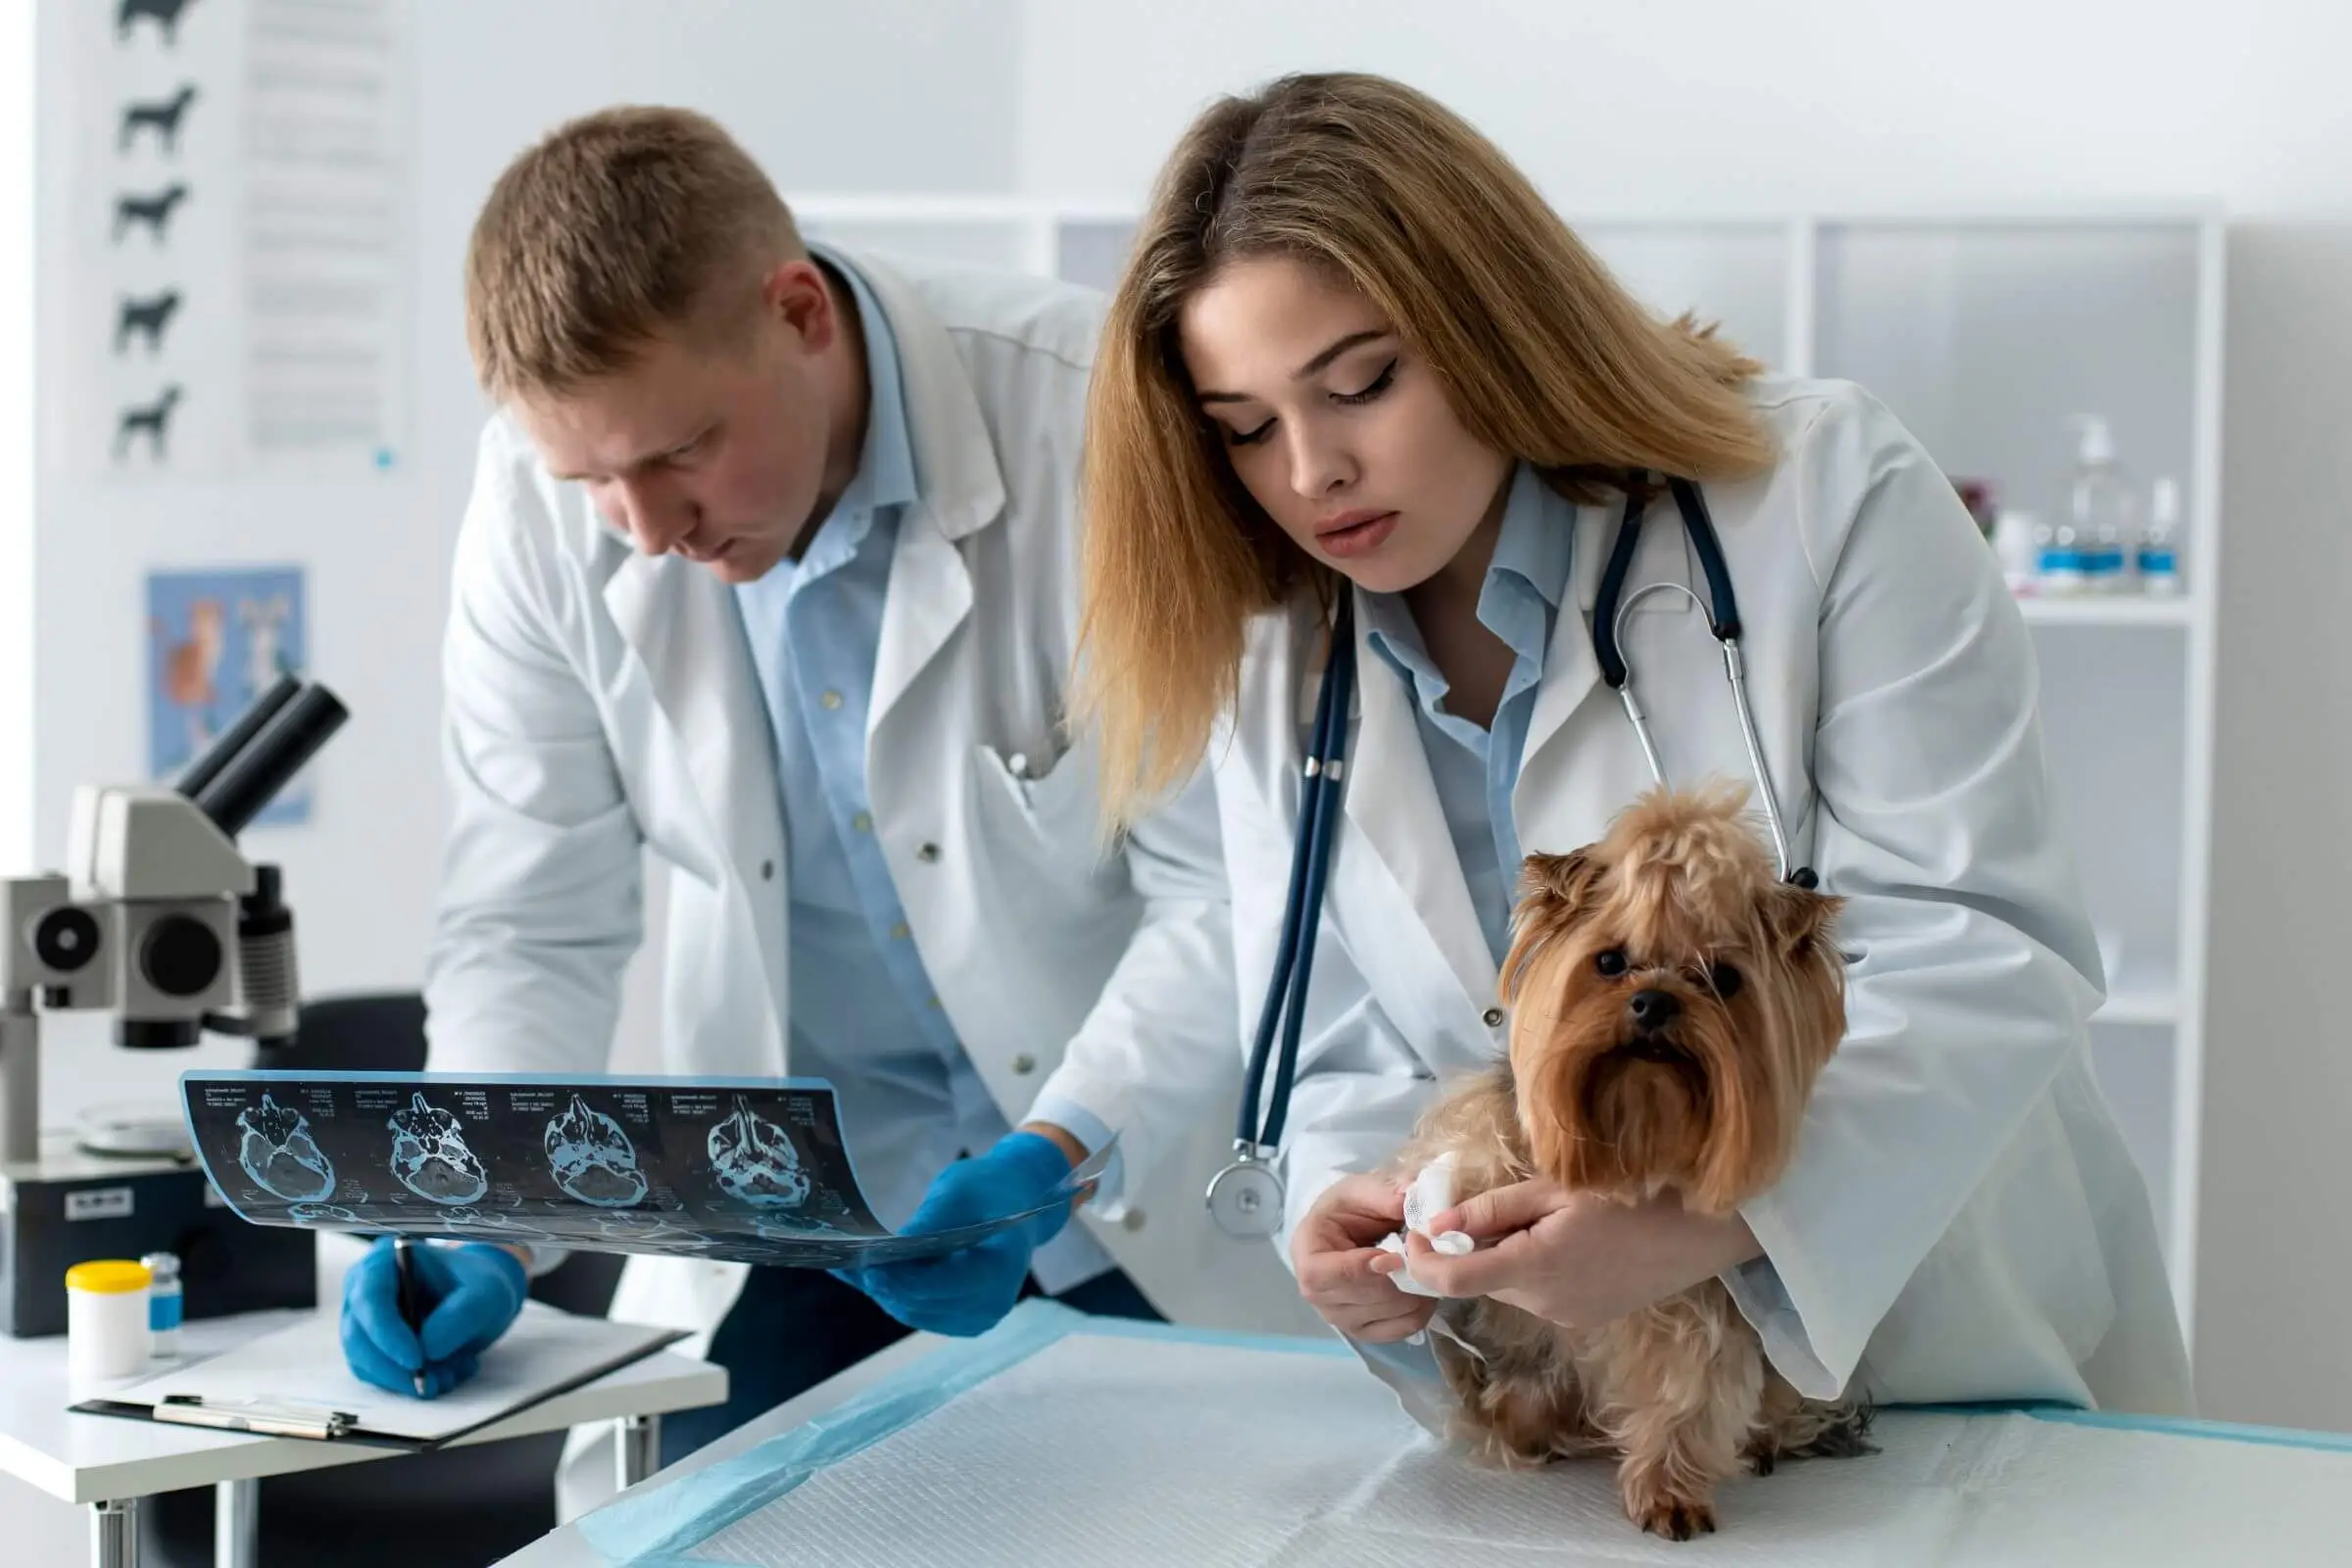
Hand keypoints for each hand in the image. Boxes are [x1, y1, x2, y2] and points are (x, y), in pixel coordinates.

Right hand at [341, 1239, 528, 1397]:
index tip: (416, 1361)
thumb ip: (460, 1316)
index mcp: (385, 1261)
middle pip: (358, 1337)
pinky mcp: (369, 1347)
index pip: (370, 1298)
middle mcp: (362, 1290)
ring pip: (366, 1363)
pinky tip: (446, 1372)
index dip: (387, 1334)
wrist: (479, 1297)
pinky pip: (379, 1376)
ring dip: (406, 1379)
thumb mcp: (486, 1293)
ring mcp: (362, 1320)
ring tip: (452, 1372)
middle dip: (395, 1367)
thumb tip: (427, 1349)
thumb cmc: (477, 1284)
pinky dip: (409, 1383)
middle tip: (434, 1382)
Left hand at [839, 1131, 1076, 1336]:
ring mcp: (978, 1318)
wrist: (1016, 1202)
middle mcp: (992, 1304)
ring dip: (882, 1290)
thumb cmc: (990, 1189)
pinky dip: (892, 1293)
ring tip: (848, 1267)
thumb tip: (886, 1250)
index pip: (940, 1284)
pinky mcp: (961, 1320)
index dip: (900, 1277)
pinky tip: (866, 1274)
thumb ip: (927, 1223)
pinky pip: (917, 1311)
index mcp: (1000, 1269)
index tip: (866, 1262)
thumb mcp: (959, 1192)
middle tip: (846, 1262)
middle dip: (883, 1283)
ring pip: (912, 1312)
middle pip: (921, 1303)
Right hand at [1290, 1172, 1437, 1343]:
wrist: (1356, 1225)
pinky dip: (1418, 1312)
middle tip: (1426, 1260)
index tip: (1396, 1258)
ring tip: (1427, 1269)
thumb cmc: (1354, 1205)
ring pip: (1379, 1317)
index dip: (1358, 1270)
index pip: (1319, 1274)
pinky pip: (1396, 1331)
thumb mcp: (1363, 1188)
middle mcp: (1314, 1291)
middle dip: (1395, 1282)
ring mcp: (1337, 1315)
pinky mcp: (1362, 1329)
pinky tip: (1424, 1289)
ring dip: (1411, 1296)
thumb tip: (1407, 1197)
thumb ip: (1383, 1191)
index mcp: (1305, 1250)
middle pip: (1354, 1300)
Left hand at [1373, 1178, 1762, 1328]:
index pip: (1452, 1279)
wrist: (1700, 1231)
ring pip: (1510, 1286)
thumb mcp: (1553, 1188)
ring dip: (1506, 1257)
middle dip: (1471, 1247)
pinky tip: (1568, 1242)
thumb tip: (1434, 1223)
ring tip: (1542, 1219)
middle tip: (1489, 1206)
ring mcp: (1566, 1317)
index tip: (1411, 1236)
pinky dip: (1535, 1270)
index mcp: (1533, 1268)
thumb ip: (1490, 1209)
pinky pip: (1540, 1296)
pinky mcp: (1584, 1320)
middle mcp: (1544, 1304)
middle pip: (1481, 1279)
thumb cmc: (1628, 1194)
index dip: (1421, 1260)